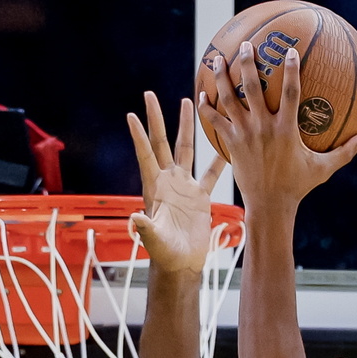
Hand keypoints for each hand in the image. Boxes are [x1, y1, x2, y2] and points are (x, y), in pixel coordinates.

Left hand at [127, 93, 225, 272]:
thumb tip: (135, 218)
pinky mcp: (199, 197)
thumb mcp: (154, 239)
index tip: (132, 114)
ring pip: (186, 149)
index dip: (138, 136)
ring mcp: (184, 187)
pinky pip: (210, 173)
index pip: (145, 155)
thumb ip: (146, 227)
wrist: (181, 263)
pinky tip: (224, 141)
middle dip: (157, 119)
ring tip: (189, 101)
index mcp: (154, 187)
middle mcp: (168, 181)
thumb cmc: (164, 254)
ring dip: (186, 127)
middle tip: (150, 94)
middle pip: (162, 142)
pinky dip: (218, 159)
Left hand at [198, 43, 356, 211]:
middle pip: (252, 87)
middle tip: (246, 45)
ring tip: (217, 60)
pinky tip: (202, 94)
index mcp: (286, 130)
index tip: (291, 50)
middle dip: (247, 62)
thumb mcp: (322, 169)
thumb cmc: (297, 187)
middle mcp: (263, 128)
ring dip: (222, 77)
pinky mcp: (231, 144)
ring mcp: (244, 135)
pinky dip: (207, 107)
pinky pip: (215, 121)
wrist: (269, 206)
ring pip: (229, 99)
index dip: (291, 69)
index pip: (290, 92)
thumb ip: (343, 153)